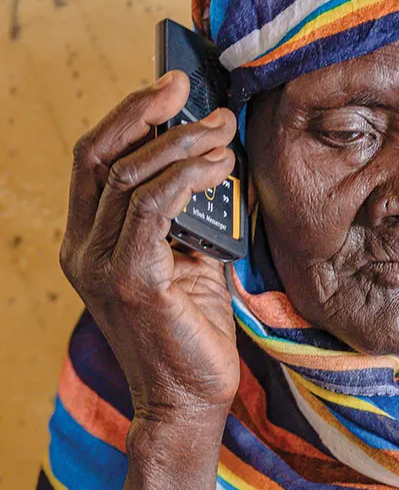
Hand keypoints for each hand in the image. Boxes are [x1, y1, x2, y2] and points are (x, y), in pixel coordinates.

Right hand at [60, 70, 241, 421]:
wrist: (189, 403)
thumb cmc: (192, 332)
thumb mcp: (189, 260)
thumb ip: (190, 214)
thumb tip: (215, 158)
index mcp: (89, 242)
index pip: (95, 160)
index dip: (128, 115)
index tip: (170, 86)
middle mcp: (83, 250)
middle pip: (102, 155)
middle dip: (147, 112)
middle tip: (193, 90)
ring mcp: (101, 266)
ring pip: (131, 176)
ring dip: (182, 143)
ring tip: (223, 131)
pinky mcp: (132, 281)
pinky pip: (153, 209)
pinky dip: (186, 177)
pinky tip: (218, 166)